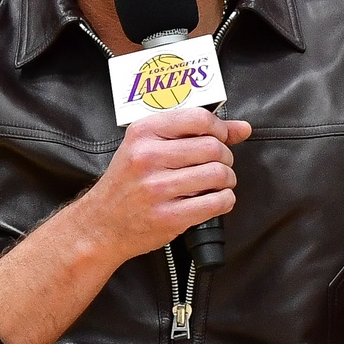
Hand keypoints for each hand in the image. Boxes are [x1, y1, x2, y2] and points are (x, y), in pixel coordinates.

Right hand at [74, 107, 253, 265]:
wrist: (101, 224)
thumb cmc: (128, 183)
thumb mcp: (148, 148)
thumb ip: (194, 133)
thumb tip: (242, 128)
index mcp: (143, 133)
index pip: (198, 118)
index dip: (220, 129)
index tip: (220, 138)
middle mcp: (148, 157)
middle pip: (213, 148)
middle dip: (226, 157)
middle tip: (218, 166)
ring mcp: (157, 188)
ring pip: (219, 174)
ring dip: (228, 180)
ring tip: (217, 184)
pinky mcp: (169, 216)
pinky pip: (217, 202)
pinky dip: (225, 201)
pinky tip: (214, 200)